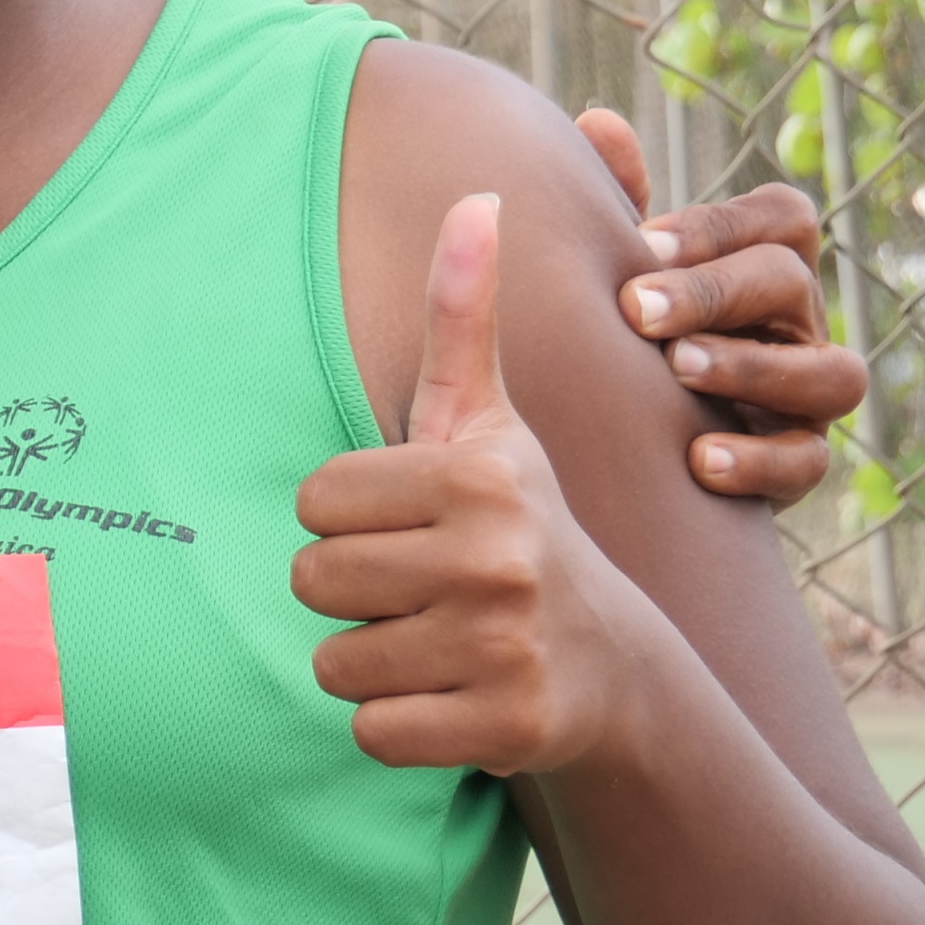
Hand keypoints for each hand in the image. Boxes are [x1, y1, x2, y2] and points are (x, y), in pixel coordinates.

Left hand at [294, 193, 649, 776]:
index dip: (345, 518)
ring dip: (367, 661)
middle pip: (313, 581)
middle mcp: (496, 558)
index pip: (314, 502)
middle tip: (415, 588)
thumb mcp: (486, 417)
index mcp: (474, 475)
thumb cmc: (515, 520)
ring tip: (431, 639)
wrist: (611, 660)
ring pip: (336, 663)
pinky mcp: (508, 728)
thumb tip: (474, 192)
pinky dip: (393, 724)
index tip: (408, 523)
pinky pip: (372, 732)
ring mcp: (505, 648)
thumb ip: (463, 310)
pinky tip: (446, 695)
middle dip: (349, 593)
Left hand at [574, 104, 868, 505]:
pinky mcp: (800, 462)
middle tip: (638, 308)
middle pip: (791, 284)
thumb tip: (600, 121)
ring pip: (829, 375)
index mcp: (766, 261)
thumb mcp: (626, 265)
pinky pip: (807, 463)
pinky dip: (759, 461)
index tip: (643, 240)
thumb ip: (619, 199)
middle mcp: (801, 322)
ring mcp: (810, 395)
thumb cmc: (634, 324)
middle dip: (714, 292)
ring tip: (678, 370)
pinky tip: (698, 459)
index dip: (721, 224)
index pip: (783, 218)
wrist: (635, 428)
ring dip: (752, 369)